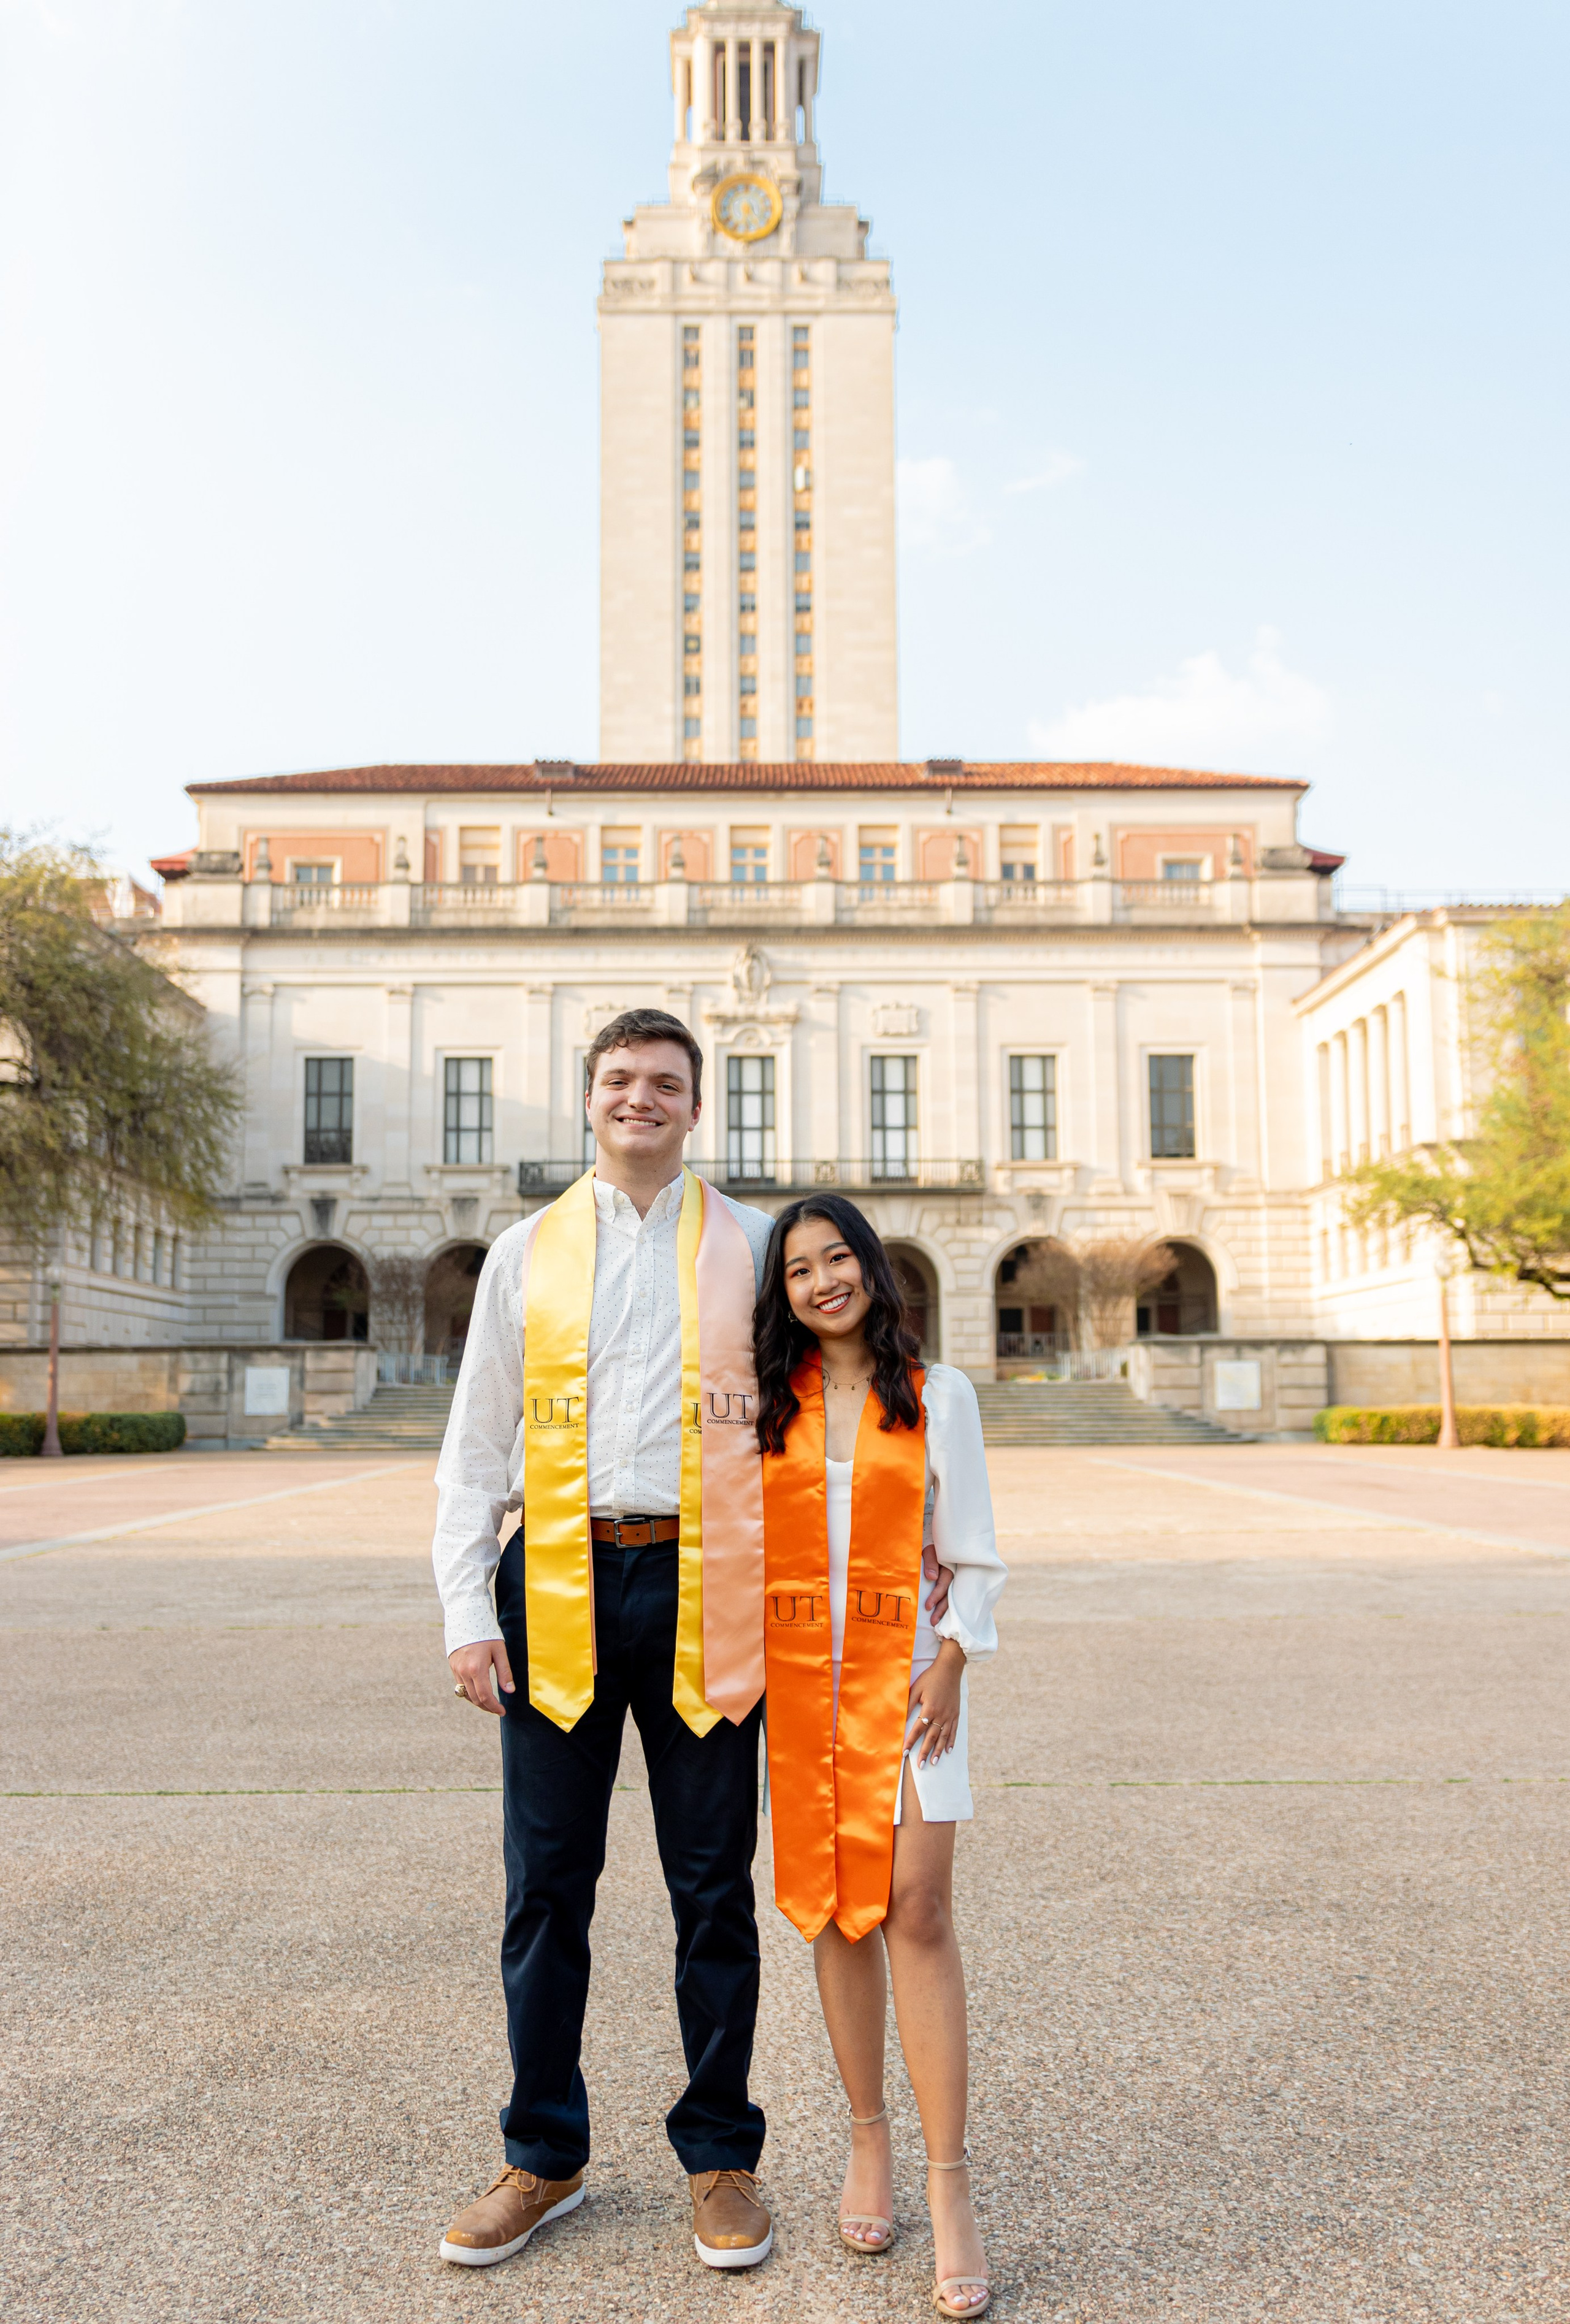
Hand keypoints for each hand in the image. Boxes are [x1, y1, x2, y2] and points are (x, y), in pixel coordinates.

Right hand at [450, 1637, 514, 1715]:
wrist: (466, 1617)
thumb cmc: (486, 1633)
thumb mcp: (499, 1651)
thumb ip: (505, 1672)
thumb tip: (510, 1691)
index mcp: (476, 1669)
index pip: (485, 1696)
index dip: (494, 1707)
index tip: (502, 1712)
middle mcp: (463, 1672)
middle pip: (475, 1699)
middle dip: (487, 1707)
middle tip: (498, 1709)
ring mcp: (456, 1670)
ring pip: (466, 1695)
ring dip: (478, 1701)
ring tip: (490, 1702)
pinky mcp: (453, 1666)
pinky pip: (461, 1686)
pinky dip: (470, 1693)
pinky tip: (479, 1691)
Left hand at [906, 1639, 964, 1766]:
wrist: (950, 1669)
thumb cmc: (930, 1678)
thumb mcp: (916, 1689)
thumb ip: (909, 1704)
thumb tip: (900, 1718)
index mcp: (929, 1708)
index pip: (917, 1729)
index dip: (910, 1741)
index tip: (904, 1753)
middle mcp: (941, 1715)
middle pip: (931, 1737)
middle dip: (925, 1752)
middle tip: (920, 1766)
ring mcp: (950, 1715)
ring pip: (943, 1737)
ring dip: (938, 1751)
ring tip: (934, 1762)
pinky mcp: (956, 1714)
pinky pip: (954, 1731)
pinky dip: (951, 1742)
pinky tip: (948, 1751)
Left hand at [923, 1544, 953, 1625]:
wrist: (942, 1541)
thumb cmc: (934, 1546)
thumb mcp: (930, 1550)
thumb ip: (931, 1562)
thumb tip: (932, 1577)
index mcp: (950, 1567)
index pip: (944, 1584)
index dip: (936, 1595)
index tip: (927, 1606)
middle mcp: (956, 1575)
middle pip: (950, 1594)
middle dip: (941, 1609)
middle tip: (933, 1621)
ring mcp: (956, 1579)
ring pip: (953, 1596)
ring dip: (945, 1610)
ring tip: (936, 1623)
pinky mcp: (954, 1582)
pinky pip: (953, 1595)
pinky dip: (950, 1605)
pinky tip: (946, 1616)